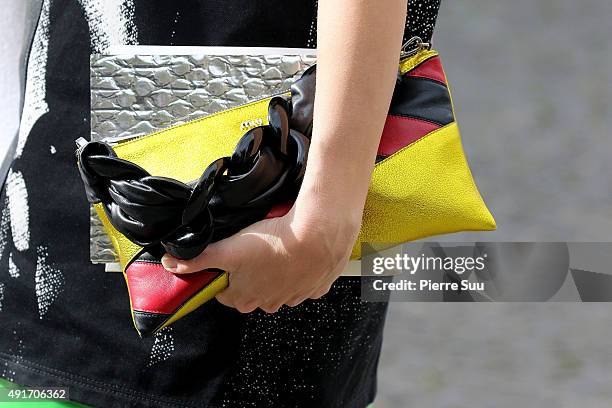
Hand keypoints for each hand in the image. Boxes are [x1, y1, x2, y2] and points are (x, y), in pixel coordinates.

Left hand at [160, 202, 360, 312]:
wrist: (317, 235)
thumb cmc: (275, 243)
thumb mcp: (229, 248)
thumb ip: (199, 258)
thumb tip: (170, 263)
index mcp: (246, 297)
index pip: (226, 294)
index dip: (224, 277)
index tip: (227, 262)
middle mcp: (270, 302)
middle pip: (253, 293)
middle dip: (251, 276)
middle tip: (253, 251)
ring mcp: (295, 296)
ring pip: (281, 289)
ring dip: (277, 274)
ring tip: (277, 249)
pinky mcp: (316, 287)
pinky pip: (306, 284)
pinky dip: (302, 272)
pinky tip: (299, 255)